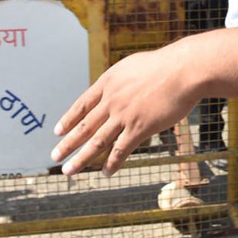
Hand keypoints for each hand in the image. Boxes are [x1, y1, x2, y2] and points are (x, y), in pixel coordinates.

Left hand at [51, 42, 197, 176]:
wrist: (183, 70)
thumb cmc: (166, 65)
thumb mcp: (134, 65)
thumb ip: (122, 79)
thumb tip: (117, 85)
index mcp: (109, 82)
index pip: (82, 104)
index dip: (68, 119)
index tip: (57, 131)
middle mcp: (111, 100)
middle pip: (84, 126)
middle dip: (67, 143)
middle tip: (55, 155)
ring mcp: (124, 115)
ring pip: (97, 141)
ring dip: (81, 159)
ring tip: (68, 171)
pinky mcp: (140, 128)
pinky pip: (121, 149)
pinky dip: (112, 163)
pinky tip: (106, 172)